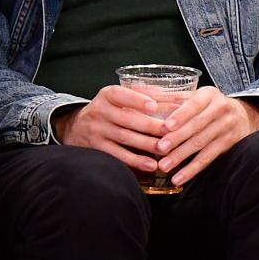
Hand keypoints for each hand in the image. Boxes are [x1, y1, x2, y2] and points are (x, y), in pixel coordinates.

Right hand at [54, 85, 171, 172]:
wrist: (76, 127)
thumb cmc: (111, 109)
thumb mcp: (121, 97)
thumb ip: (148, 95)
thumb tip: (182, 98)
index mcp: (108, 95)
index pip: (121, 94)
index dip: (137, 100)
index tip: (154, 106)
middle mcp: (99, 111)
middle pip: (126, 119)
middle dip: (150, 126)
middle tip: (170, 131)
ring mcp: (96, 131)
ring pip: (124, 138)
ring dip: (147, 144)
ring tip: (166, 149)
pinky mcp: (97, 148)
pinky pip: (117, 155)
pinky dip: (135, 161)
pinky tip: (151, 165)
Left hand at [153, 88, 258, 187]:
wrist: (243, 115)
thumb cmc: (208, 106)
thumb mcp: (193, 96)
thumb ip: (167, 96)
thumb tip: (137, 89)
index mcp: (208, 95)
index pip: (194, 105)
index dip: (180, 116)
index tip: (165, 126)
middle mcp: (221, 109)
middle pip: (197, 125)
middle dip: (178, 138)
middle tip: (160, 149)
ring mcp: (227, 127)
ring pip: (202, 143)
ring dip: (182, 156)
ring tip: (164, 166)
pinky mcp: (229, 143)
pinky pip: (209, 158)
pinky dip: (193, 169)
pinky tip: (179, 178)